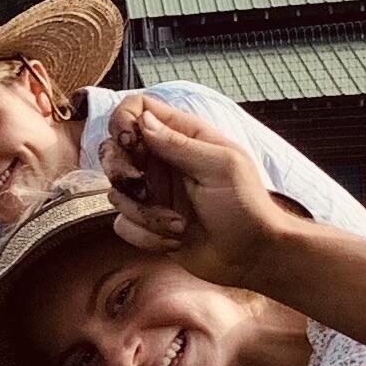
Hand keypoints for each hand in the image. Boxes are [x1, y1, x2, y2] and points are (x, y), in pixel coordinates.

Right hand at [103, 101, 289, 286]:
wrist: (252, 256)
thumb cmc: (247, 207)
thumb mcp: (221, 167)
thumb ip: (180, 143)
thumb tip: (144, 120)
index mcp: (184, 137)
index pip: (139, 109)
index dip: (124, 121)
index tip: (130, 143)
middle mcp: (163, 161)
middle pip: (113, 149)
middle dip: (120, 171)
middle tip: (143, 189)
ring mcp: (154, 192)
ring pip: (116, 192)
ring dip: (144, 213)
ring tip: (178, 224)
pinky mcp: (148, 223)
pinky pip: (123, 224)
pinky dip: (146, 235)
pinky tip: (175, 239)